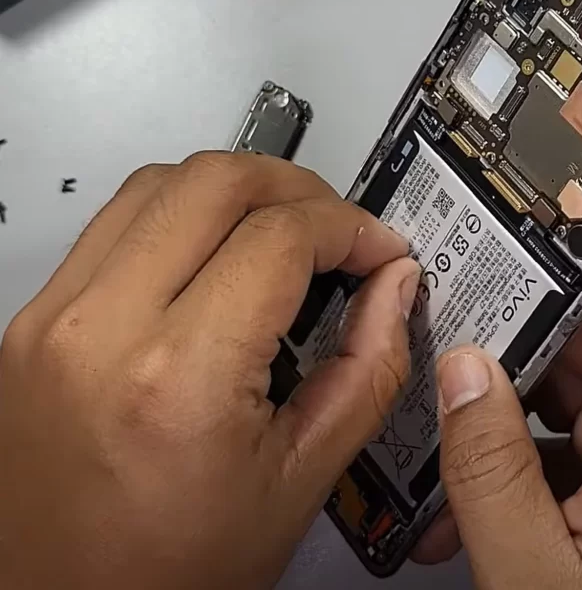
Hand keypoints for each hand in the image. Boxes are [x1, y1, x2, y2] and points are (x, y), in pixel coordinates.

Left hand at [0, 153, 419, 589]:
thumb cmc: (168, 575)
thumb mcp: (302, 478)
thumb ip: (369, 368)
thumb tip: (395, 286)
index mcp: (179, 378)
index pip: (280, 237)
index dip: (350, 228)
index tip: (379, 249)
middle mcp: (100, 330)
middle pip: (216, 181)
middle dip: (298, 187)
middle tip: (337, 227)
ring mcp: (54, 318)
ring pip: (159, 183)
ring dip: (237, 190)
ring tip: (282, 232)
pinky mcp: (34, 319)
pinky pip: (117, 223)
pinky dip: (182, 214)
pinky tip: (217, 253)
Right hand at [414, 237, 581, 588]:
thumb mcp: (538, 582)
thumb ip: (490, 472)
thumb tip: (461, 367)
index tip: (529, 226)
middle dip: (513, 326)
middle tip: (440, 323)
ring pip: (571, 377)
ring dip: (501, 399)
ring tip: (438, 426)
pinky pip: (568, 426)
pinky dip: (516, 443)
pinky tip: (466, 488)